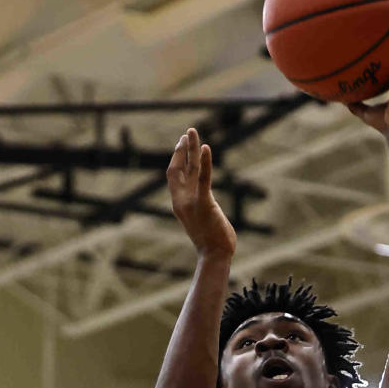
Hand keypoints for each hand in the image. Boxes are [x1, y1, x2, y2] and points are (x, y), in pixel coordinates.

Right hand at [167, 127, 236, 256]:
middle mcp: (181, 199)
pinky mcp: (204, 202)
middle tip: (188, 133)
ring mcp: (191, 201)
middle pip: (177, 167)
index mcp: (179, 203)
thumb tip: (207, 202)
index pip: (174, 176)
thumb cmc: (212, 242)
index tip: (182, 144)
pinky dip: (205, 162)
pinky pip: (203, 178)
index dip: (177, 158)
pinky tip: (206, 148)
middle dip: (182, 149)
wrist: (214, 256)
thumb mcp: (202, 220)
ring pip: (189, 168)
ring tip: (192, 131)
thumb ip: (202, 206)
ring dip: (190, 148)